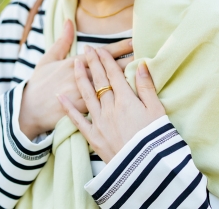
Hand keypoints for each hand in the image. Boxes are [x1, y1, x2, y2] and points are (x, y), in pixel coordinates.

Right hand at [19, 20, 133, 138]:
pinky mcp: (83, 111)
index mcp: (75, 63)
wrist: (28, 110)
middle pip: (111, 69)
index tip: (136, 40)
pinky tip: (130, 99)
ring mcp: (83, 95)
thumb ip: (62, 40)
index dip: (120, 47)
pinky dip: (117, 102)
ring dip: (127, 81)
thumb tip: (68, 21)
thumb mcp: (48, 59)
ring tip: (143, 76)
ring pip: (110, 86)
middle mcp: (81, 78)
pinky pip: (104, 105)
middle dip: (130, 62)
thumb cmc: (39, 84)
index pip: (103, 53)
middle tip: (148, 55)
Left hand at [57, 45, 165, 162]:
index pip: (113, 75)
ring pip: (87, 95)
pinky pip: (78, 120)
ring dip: (80, 77)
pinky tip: (60, 97)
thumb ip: (147, 87)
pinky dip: (68, 108)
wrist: (146, 170)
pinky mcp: (94, 137)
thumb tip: (141, 64)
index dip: (106, 60)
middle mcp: (110, 108)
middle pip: (99, 81)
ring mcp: (100, 122)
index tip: (99, 49)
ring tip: (75, 63)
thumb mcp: (158, 111)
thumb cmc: (157, 140)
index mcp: (127, 100)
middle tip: (86, 49)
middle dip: (92, 63)